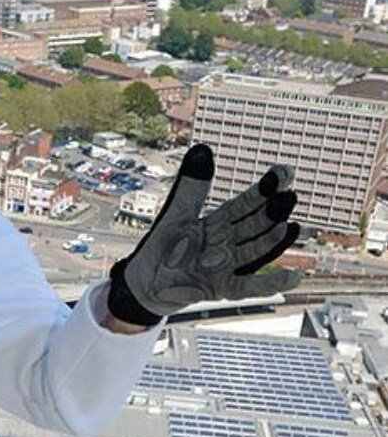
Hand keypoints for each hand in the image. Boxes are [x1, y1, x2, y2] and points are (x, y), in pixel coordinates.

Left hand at [108, 144, 301, 325]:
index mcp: (219, 223)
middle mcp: (228, 243)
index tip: (284, 172)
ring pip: (255, 252)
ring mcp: (227, 266)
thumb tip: (203, 149)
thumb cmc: (162, 248)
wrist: (143, 282)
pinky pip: (248, 286)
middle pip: (254, 226)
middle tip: (290, 196)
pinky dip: (270, 283)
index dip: (264, 189)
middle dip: (272, 212)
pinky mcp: (221, 288)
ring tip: (293, 227)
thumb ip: (191, 188)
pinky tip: (293, 277)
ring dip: (274, 242)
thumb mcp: (176, 214)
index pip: (245, 203)